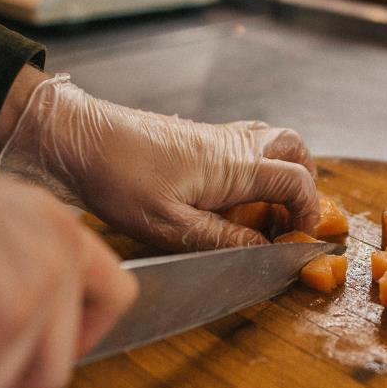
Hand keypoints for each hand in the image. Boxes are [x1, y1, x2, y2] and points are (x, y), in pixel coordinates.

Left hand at [0, 73, 319, 250]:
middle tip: (292, 219)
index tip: (297, 241)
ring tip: (267, 208)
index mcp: (234, 165)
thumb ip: (222, 239)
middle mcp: (232, 144)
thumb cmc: (118, 178)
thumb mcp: (169, 226)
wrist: (78, 138)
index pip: (296, 182)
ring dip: (282, 170)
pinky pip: (245, 143)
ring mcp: (215, 136)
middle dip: (306, 183)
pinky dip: (256, 165)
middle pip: (294, 150)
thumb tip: (263, 250)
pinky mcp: (196, 137)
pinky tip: (232, 194)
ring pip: (271, 141)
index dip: (308, 213)